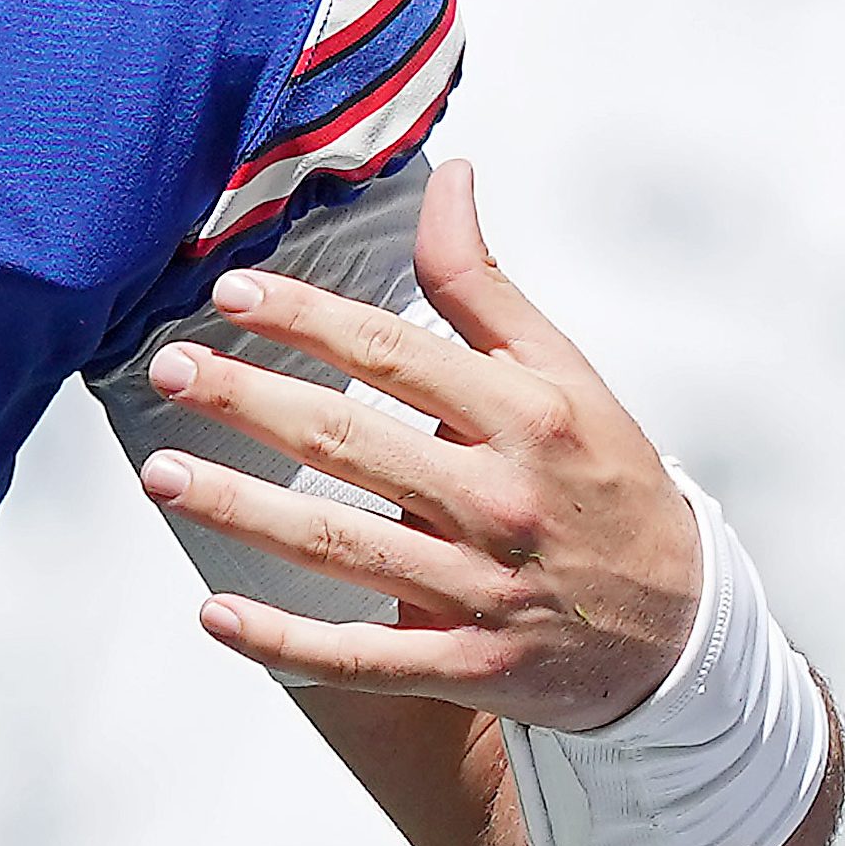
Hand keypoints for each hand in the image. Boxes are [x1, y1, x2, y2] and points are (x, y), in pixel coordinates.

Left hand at [129, 159, 705, 734]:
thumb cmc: (606, 485)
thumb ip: (488, 285)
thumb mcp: (567, 375)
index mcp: (527, 417)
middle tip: (169, 369)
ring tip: (162, 474)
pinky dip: (284, 642)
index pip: (394, 354)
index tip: (231, 293)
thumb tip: (451, 179)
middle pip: (349, 443)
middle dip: (248, 401)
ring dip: (240, 510)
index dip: (306, 318)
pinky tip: (215, 615)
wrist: (682, 632)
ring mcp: (481, 590)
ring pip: (339, 545)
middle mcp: (500, 500)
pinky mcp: (467, 666)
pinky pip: (359, 660)